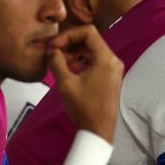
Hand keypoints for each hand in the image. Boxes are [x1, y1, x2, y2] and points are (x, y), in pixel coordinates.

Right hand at [48, 25, 123, 143]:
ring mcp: (113, 70)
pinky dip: (81, 62)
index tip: (54, 45)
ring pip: (91, 51)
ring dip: (74, 53)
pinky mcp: (110, 78)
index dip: (68, 35)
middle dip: (69, 44)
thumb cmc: (84, 108)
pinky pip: (95, 62)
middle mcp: (113, 61)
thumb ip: (57, 62)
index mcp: (106, 59)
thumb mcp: (66, 83)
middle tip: (53, 52)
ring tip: (58, 63)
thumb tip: (51, 50)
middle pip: (90, 41)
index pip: (88, 33)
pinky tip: (68, 71)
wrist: (97, 131)